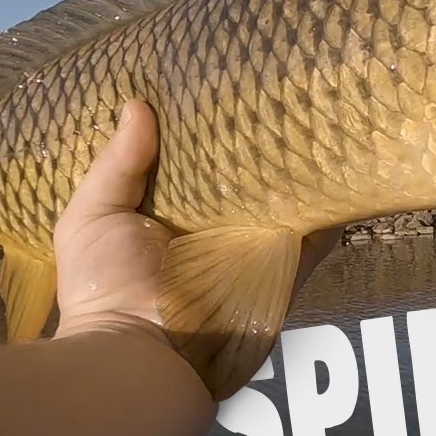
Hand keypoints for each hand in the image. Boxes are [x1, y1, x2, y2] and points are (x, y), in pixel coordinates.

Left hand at [51, 99, 344, 349]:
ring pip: (285, 199)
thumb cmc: (104, 285)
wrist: (140, 354)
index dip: (206, 128)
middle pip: (245, 176)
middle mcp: (215, 228)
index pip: (196, 163)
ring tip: (318, 112)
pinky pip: (314, 236)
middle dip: (260, 140)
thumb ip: (117, 165)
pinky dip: (330, 208)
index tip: (220, 80)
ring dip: (301, 167)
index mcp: (170, 214)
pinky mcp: (282, 269)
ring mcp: (253, 248)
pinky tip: (343, 167)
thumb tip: (137, 104)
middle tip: (277, 86)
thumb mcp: (91, 217)